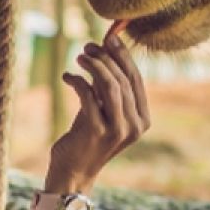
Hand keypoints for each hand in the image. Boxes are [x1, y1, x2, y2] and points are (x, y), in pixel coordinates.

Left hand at [48, 22, 151, 192]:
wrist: (73, 172)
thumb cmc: (87, 137)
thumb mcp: (103, 111)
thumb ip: (108, 88)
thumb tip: (104, 49)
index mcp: (142, 119)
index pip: (136, 79)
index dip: (123, 55)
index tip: (110, 38)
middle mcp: (134, 125)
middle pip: (123, 79)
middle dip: (105, 57)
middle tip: (88, 46)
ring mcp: (117, 130)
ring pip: (109, 84)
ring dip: (93, 65)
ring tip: (79, 57)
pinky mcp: (96, 131)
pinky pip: (88, 95)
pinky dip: (77, 80)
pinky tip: (67, 77)